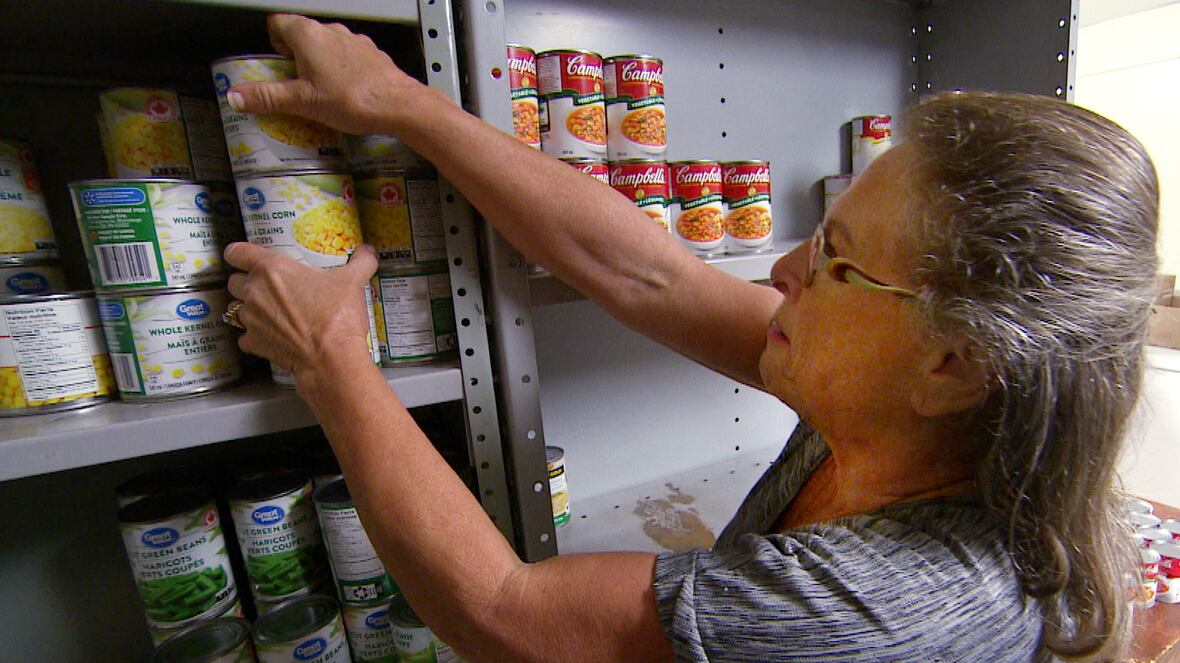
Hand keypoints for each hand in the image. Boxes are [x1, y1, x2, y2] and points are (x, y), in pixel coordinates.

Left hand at [224, 242, 378, 382]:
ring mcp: (251, 319)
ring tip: (273, 313)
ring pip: (238, 309)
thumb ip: (360, 262)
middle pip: (234, 281)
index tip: (246, 257)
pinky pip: (245, 337)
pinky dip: (255, 336)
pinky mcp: (254, 343)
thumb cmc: (336, 316)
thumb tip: (368, 252)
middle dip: (247, 282)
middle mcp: (254, 291)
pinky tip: (272, 336)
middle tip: (269, 287)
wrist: (331, 357)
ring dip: (251, 309)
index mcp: (271, 269)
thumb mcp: (353, 282)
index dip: (239, 254)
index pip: (236, 252)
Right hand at [225, 14, 425, 134]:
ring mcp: (354, 41)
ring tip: (320, 92)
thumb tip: (237, 95)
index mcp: (309, 35)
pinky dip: (342, 71)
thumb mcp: (302, 102)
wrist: (397, 105)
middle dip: (295, 57)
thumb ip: (267, 97)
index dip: (272, 41)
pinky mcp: (371, 55)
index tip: (274, 62)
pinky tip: (345, 93)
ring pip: (327, 46)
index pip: (278, 22)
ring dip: (320, 64)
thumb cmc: (353, 99)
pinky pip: (349, 57)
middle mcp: (332, 32)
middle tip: (294, 84)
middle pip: (302, 35)